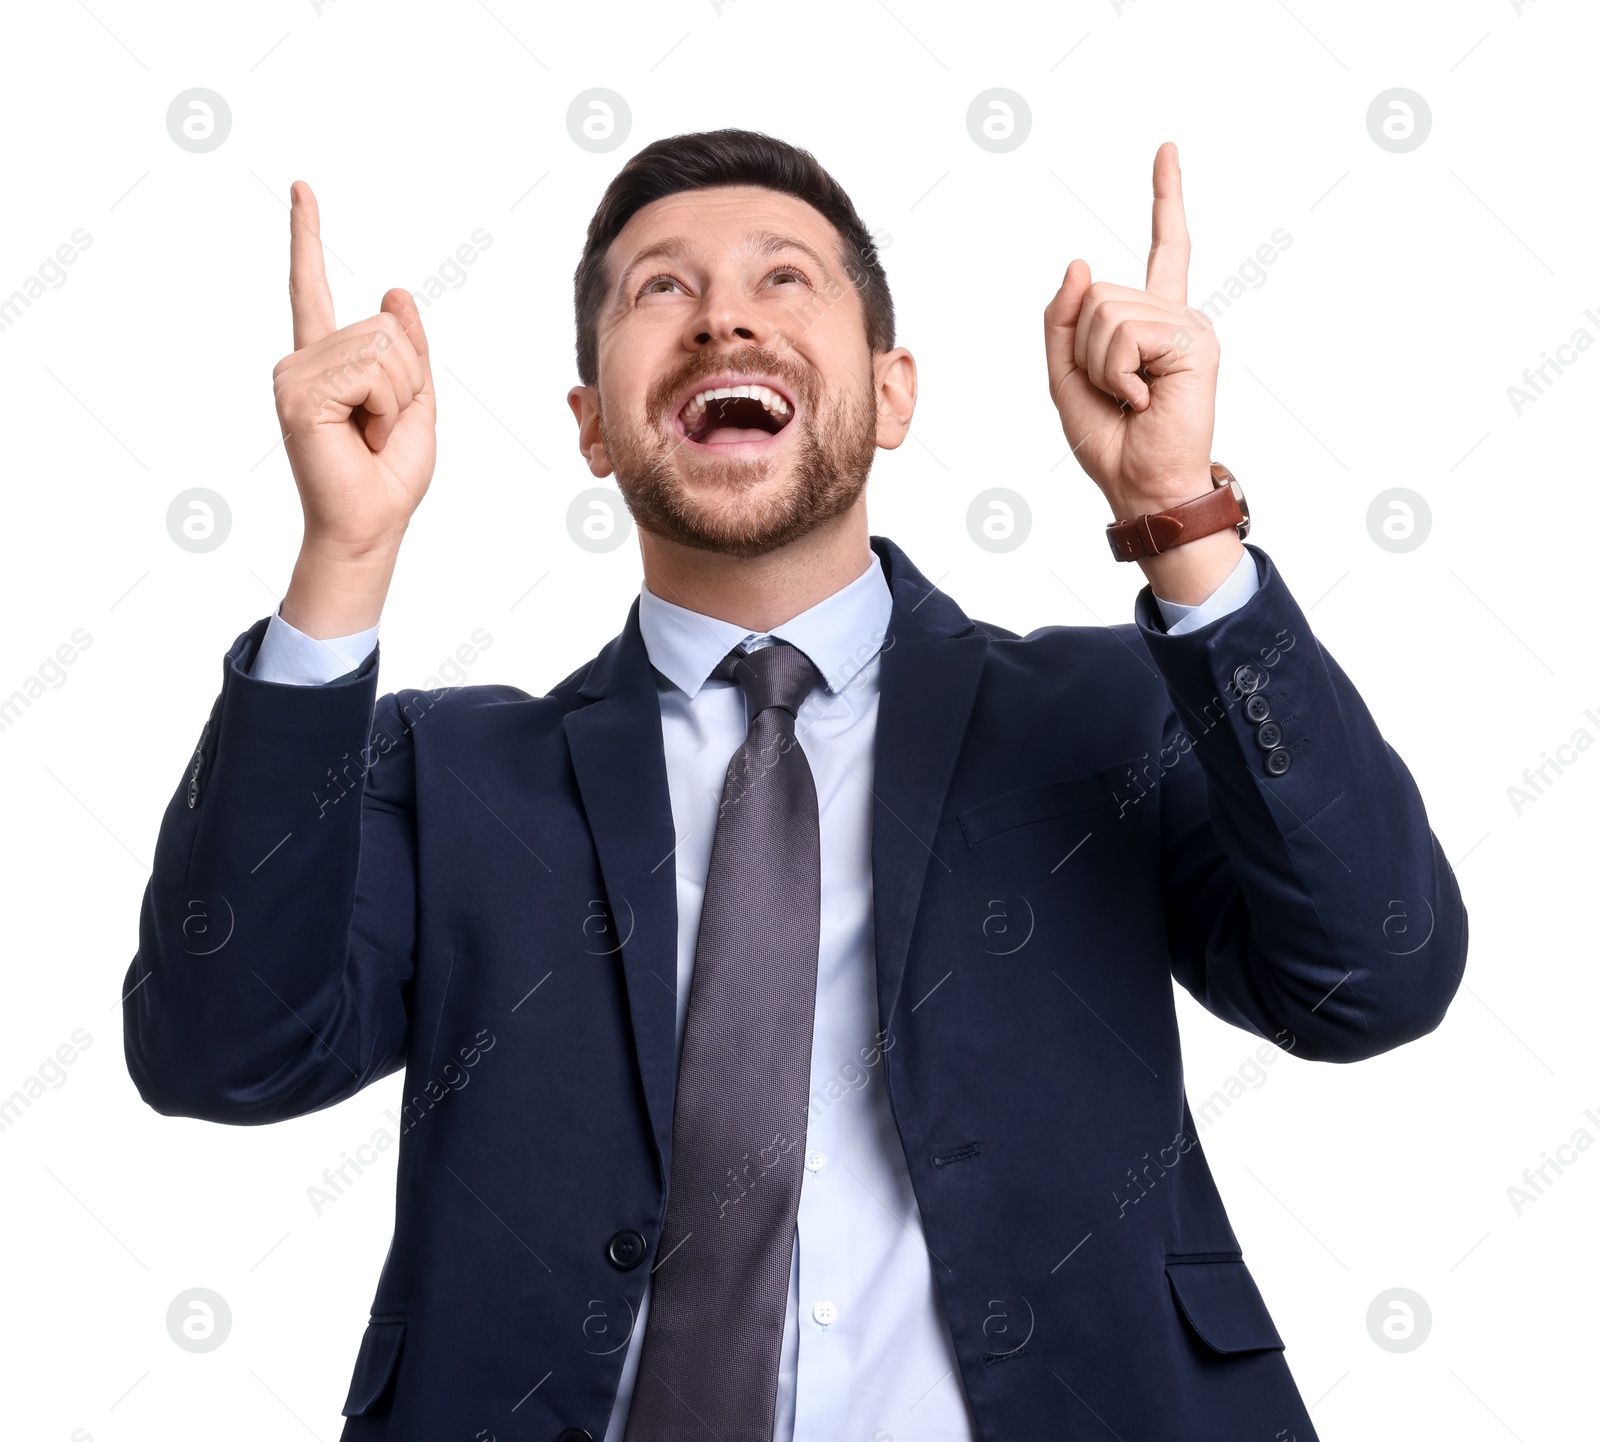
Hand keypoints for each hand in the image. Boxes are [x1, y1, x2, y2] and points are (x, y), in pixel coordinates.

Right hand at [272, 181, 436, 560]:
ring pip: (383, 347)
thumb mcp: (417, 403)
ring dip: (398, 398)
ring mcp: (294, 374)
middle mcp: (302, 359)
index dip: (307, 236)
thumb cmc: (389, 476)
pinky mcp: (298, 393)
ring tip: (370, 434)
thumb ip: (409, 349)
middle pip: (385, 328)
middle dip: (407, 382)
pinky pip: (371, 371)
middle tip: (380, 428)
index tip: (301, 188)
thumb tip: (395, 290)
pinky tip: (360, 435)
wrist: (372, 525)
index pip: (313, 288)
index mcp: (326, 360)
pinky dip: (386, 406)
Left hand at [1044, 142, 1217, 519]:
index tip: (1167, 149)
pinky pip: (1125, 334)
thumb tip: (1080, 261)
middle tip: (1117, 392)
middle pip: (1097, 294)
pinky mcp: (1194, 342)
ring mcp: (1189, 325)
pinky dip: (1118, 374)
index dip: (1165, 197)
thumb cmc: (1110, 440)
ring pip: (1105, 312)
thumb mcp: (1065, 376)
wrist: (1141, 485)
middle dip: (1084, 349)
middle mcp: (1176, 314)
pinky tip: (1144, 399)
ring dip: (1101, 365)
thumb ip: (1062, 319)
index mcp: (1152, 319)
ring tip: (1131, 397)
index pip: (1163, 248)